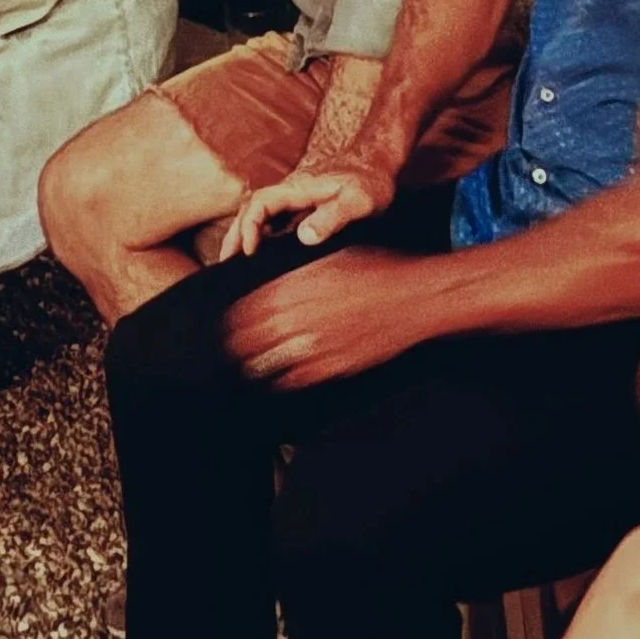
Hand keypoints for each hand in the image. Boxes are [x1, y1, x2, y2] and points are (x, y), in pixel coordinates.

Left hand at [221, 249, 435, 388]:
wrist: (411, 299)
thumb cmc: (374, 271)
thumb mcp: (330, 259)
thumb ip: (298, 277)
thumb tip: (274, 286)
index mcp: (296, 288)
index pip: (249, 310)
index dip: (234, 321)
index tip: (228, 325)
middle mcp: (301, 317)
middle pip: (253, 338)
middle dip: (238, 345)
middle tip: (230, 350)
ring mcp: (317, 345)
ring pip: (270, 361)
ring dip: (255, 364)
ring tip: (245, 367)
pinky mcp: (334, 365)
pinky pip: (298, 377)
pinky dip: (284, 378)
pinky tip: (278, 378)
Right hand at [228, 154, 394, 256]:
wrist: (378, 163)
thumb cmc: (370, 181)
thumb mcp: (357, 201)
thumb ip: (332, 217)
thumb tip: (304, 237)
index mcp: (297, 188)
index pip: (260, 204)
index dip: (249, 227)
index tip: (248, 252)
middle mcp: (290, 191)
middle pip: (251, 208)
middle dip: (235, 233)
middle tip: (224, 261)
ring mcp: (294, 197)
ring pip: (260, 213)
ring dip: (244, 233)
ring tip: (234, 258)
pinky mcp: (301, 204)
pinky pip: (273, 218)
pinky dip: (260, 232)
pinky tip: (262, 249)